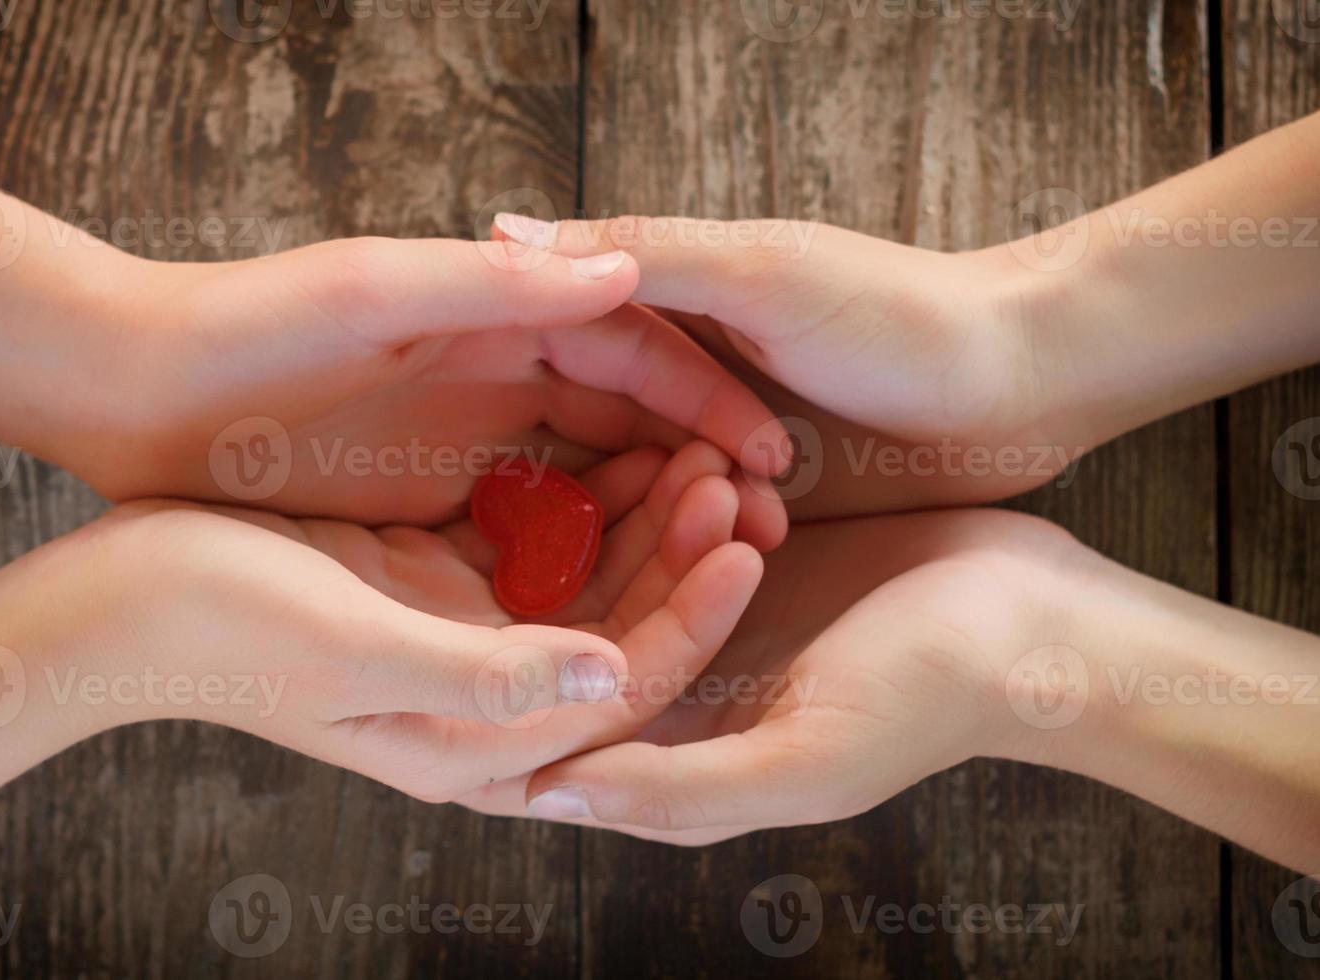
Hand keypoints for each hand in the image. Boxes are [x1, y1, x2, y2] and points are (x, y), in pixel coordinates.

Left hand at [86, 238, 790, 545]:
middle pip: (630, 423)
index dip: (710, 402)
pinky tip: (617, 601)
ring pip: (589, 485)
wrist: (138, 393)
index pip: (636, 352)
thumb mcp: (375, 294)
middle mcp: (500, 376)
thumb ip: (499, 287)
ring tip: (712, 570)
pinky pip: (530, 534)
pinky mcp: (435, 501)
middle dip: (698, 472)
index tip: (774, 457)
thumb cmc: (251, 328)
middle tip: (761, 531)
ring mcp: (470, 443)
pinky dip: (578, 559)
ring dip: (651, 523)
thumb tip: (631, 270)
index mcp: (501, 314)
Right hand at [145, 440, 768, 802]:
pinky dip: (584, 499)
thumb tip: (609, 678)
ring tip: (699, 452)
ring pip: (589, 582)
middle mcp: (479, 700)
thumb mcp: (352, 648)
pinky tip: (624, 443)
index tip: (742, 541)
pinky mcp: (435, 585)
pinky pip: (537, 542)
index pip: (616, 691)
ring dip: (646, 523)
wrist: (115, 598)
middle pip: (618, 634)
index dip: (689, 619)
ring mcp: (460, 639)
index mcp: (467, 744)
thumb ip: (483, 674)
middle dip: (684, 561)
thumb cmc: (218, 627)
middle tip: (736, 477)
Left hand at [459, 508, 1319, 872]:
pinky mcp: (750, 566)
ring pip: (641, 568)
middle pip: (600, 631)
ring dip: (660, 519)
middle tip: (638, 507)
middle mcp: (688, 693)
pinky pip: (688, 530)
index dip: (533, 671)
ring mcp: (719, 628)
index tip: (509, 602)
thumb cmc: (931, 700)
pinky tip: (711, 449)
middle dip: (617, 570)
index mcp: (683, 756)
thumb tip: (539, 797)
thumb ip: (674, 790)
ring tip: (697, 468)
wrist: (1034, 618)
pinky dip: (697, 495)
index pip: (568, 726)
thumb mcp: (802, 761)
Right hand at [494, 213, 1061, 517]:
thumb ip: (643, 256)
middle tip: (587, 526)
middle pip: (593, 431)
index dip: (519, 393)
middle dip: (600, 478)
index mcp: (665, 297)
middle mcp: (678, 368)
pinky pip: (708, 529)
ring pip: (649, 492)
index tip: (483, 452)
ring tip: (703, 529)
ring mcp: (719, 435)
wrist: (1022, 386)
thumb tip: (497, 232)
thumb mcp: (761, 272)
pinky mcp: (761, 493)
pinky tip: (736, 556)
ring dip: (665, 518)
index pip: (558, 346)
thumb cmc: (898, 312)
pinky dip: (714, 544)